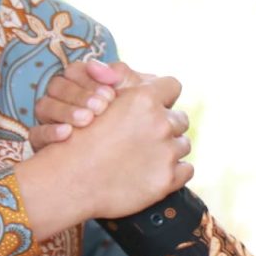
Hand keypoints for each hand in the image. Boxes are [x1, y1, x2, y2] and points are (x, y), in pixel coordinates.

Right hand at [22, 74, 192, 229]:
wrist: (68, 180)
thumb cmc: (77, 138)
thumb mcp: (95, 99)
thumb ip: (120, 81)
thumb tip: (143, 75)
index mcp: (145, 99)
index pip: (172, 86)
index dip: (163, 95)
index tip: (154, 106)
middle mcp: (161, 123)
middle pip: (180, 118)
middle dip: (166, 124)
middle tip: (148, 135)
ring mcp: (166, 152)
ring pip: (183, 144)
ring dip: (170, 148)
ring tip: (149, 155)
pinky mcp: (167, 179)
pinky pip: (186, 170)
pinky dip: (174, 170)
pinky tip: (155, 171)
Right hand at [30, 58, 139, 143]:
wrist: (138, 151)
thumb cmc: (134, 117)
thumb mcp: (133, 95)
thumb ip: (119, 76)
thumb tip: (95, 66)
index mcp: (80, 82)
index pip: (74, 71)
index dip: (88, 80)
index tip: (110, 95)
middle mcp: (61, 98)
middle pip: (57, 86)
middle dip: (79, 95)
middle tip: (100, 108)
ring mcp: (49, 119)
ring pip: (44, 107)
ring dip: (65, 111)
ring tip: (87, 120)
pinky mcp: (43, 142)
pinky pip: (36, 134)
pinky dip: (49, 132)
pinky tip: (67, 133)